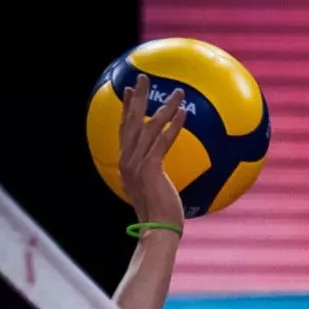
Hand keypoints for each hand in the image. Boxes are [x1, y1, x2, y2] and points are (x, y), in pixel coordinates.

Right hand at [118, 74, 189, 228]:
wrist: (158, 231)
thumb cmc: (161, 214)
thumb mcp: (154, 190)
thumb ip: (155, 175)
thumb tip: (162, 170)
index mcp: (126, 164)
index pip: (125, 131)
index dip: (127, 109)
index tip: (131, 91)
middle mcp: (127, 160)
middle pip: (130, 122)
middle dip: (136, 98)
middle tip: (142, 77)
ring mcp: (136, 164)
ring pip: (149, 128)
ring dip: (164, 107)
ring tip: (177, 92)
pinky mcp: (150, 170)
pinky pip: (163, 142)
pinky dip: (173, 126)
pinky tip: (184, 113)